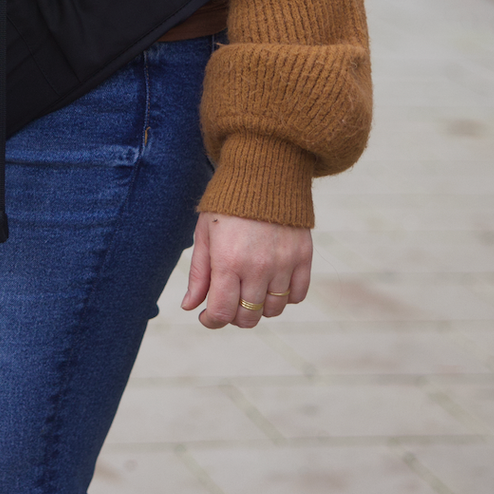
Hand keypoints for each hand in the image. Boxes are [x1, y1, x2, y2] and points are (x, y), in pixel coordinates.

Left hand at [182, 212, 311, 329]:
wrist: (263, 173)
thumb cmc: (227, 204)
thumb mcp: (205, 234)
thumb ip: (199, 273)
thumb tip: (190, 306)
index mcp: (228, 261)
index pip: (222, 312)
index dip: (212, 320)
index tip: (207, 316)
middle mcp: (258, 267)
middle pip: (249, 317)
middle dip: (234, 316)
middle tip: (228, 300)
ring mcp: (284, 264)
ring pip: (273, 310)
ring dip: (259, 307)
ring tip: (249, 289)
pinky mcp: (303, 257)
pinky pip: (297, 296)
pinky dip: (285, 297)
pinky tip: (272, 282)